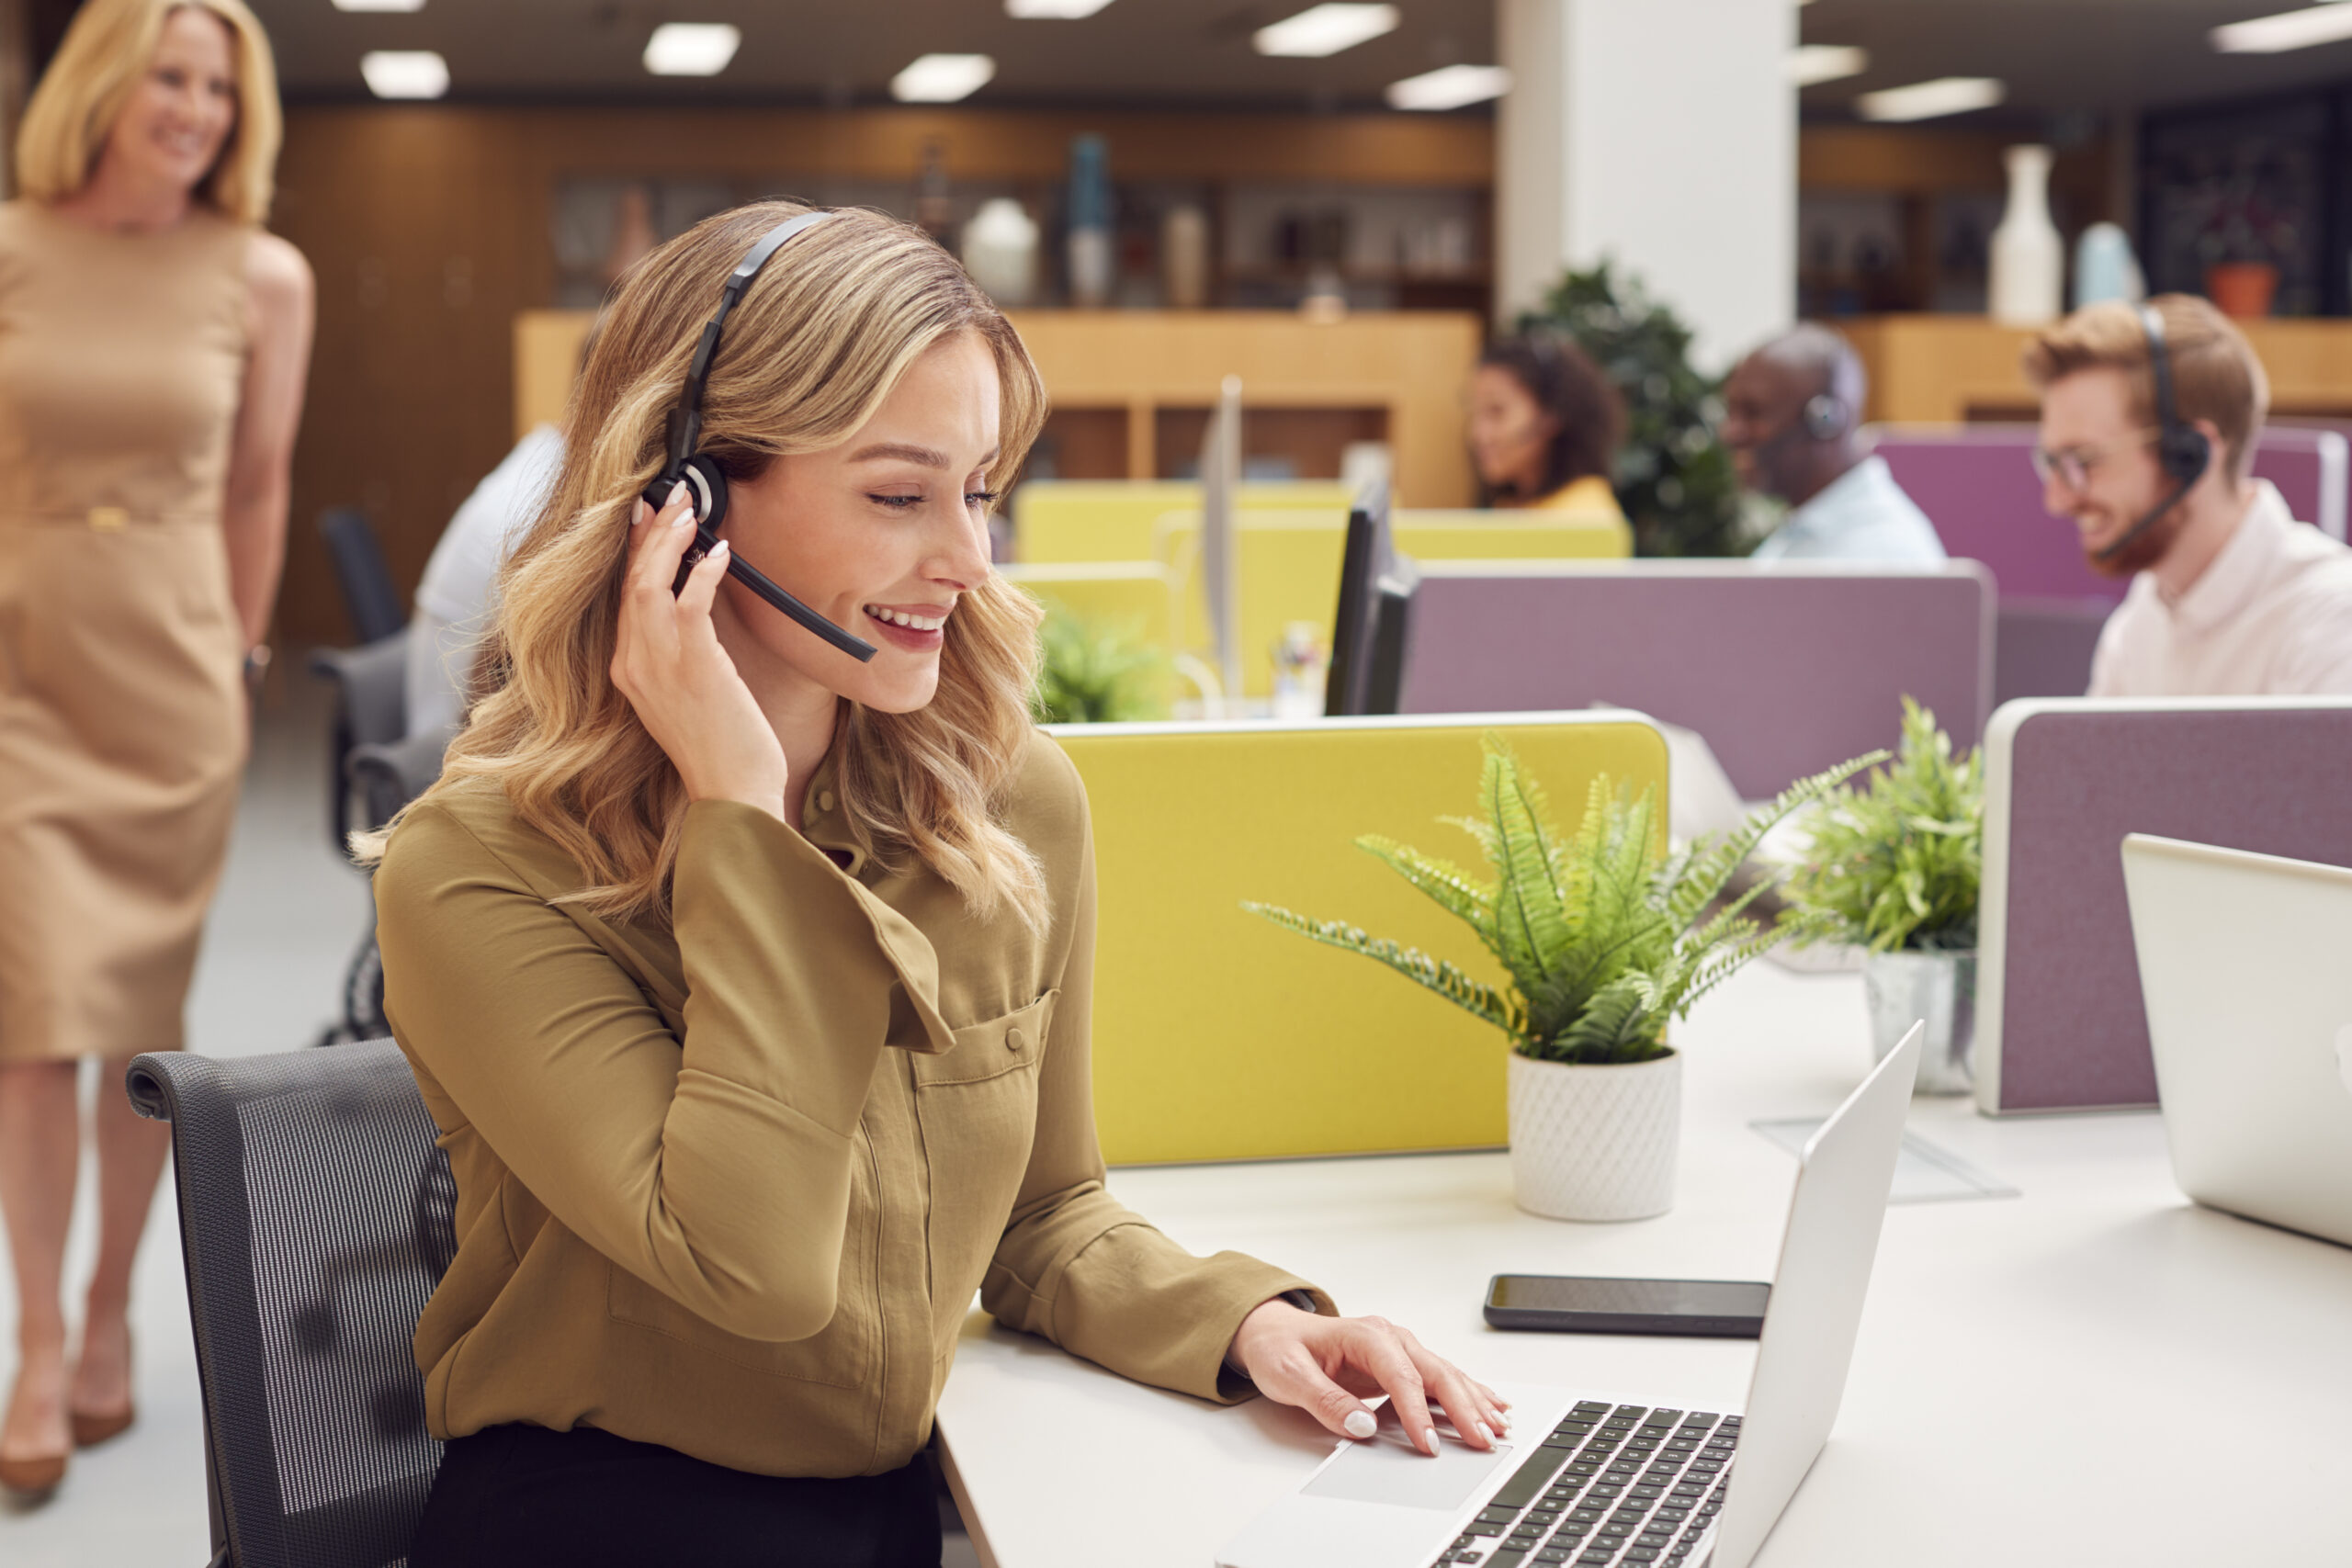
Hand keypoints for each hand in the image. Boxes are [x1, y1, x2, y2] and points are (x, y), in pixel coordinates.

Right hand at [610, 483, 788, 817]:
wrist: (732, 790)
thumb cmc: (721, 745)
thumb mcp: (689, 693)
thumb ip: (682, 652)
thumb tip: (697, 605)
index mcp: (627, 669)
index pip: (624, 596)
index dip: (635, 552)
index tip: (647, 516)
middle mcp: (633, 663)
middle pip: (630, 580)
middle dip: (650, 532)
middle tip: (671, 495)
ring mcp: (658, 664)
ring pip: (650, 584)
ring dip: (670, 541)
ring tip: (689, 509)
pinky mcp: (693, 665)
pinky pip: (689, 603)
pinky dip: (702, 572)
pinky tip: (720, 551)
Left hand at [1228, 1301, 1510, 1456]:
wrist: (1274, 1332)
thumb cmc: (1281, 1349)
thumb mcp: (1289, 1375)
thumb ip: (1325, 1401)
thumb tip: (1362, 1425)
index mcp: (1365, 1336)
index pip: (1401, 1376)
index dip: (1418, 1411)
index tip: (1430, 1444)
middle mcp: (1389, 1338)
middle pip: (1435, 1372)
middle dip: (1463, 1407)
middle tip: (1484, 1439)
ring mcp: (1399, 1348)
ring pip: (1445, 1374)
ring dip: (1473, 1401)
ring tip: (1497, 1428)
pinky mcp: (1402, 1363)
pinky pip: (1441, 1378)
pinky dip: (1468, 1393)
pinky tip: (1491, 1405)